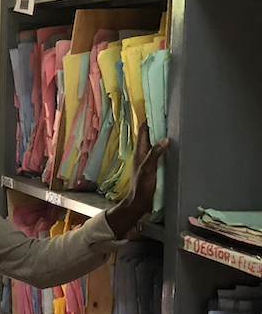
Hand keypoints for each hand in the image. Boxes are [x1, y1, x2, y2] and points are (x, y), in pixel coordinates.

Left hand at [105, 122, 168, 237]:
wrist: (139, 203)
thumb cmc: (142, 186)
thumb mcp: (148, 169)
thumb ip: (154, 154)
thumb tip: (164, 138)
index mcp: (139, 151)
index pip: (143, 131)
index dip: (149, 120)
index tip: (158, 110)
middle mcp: (142, 153)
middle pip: (149, 135)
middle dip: (157, 126)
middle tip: (170, 117)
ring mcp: (147, 160)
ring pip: (154, 144)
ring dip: (161, 136)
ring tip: (174, 129)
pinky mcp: (153, 167)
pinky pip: (158, 153)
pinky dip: (164, 147)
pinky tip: (173, 148)